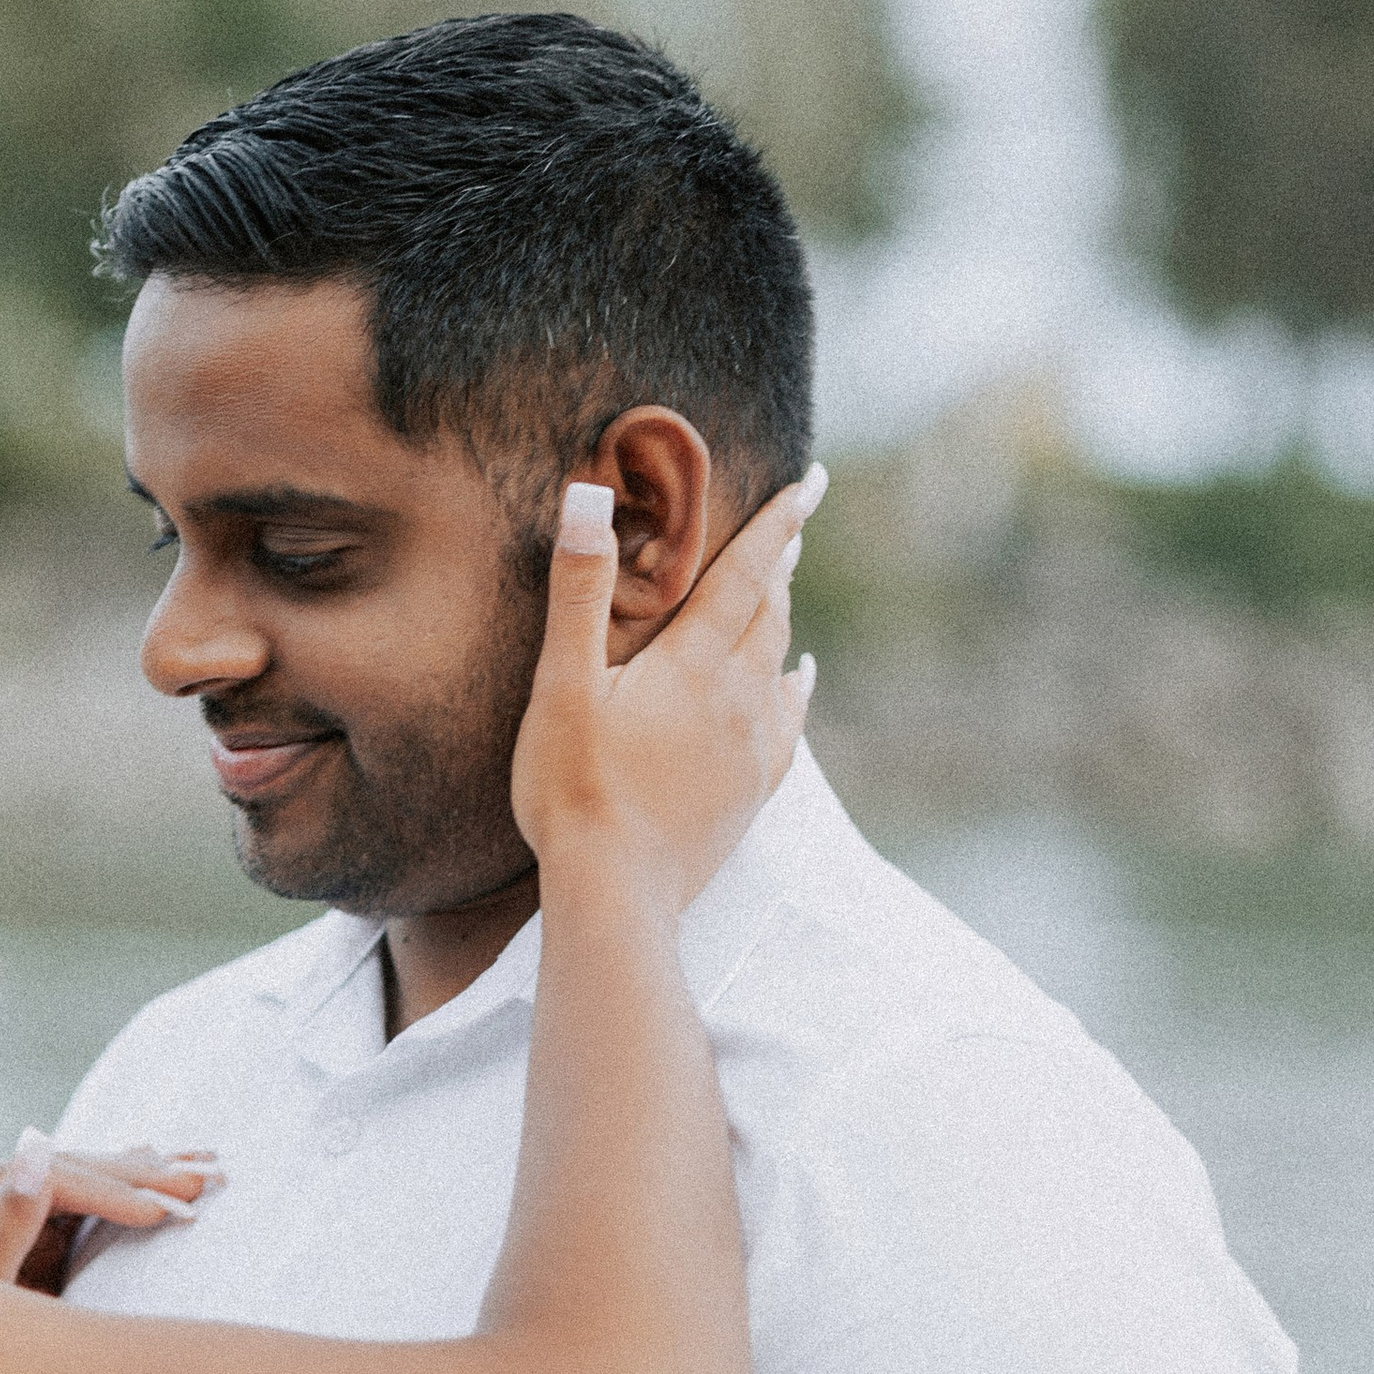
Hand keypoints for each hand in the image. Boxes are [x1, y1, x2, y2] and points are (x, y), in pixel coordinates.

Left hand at [0, 1140, 221, 1297]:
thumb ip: (2, 1236)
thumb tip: (33, 1156)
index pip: (40, 1178)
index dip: (106, 1188)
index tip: (162, 1211)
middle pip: (62, 1169)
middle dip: (137, 1175)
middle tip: (201, 1180)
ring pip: (80, 1177)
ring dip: (143, 1172)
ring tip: (201, 1165)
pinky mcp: (27, 1237)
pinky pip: (84, 1202)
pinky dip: (127, 1188)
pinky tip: (157, 1162)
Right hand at [510, 466, 823, 908]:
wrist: (617, 893)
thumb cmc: (574, 787)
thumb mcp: (561, 683)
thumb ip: (579, 589)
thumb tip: (590, 495)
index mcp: (695, 661)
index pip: (746, 572)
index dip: (778, 522)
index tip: (811, 481)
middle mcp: (738, 696)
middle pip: (771, 611)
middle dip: (782, 561)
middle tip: (797, 521)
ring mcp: (750, 746)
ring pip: (780, 660)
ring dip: (784, 616)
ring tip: (788, 585)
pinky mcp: (750, 789)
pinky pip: (788, 723)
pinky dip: (796, 690)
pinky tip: (800, 683)